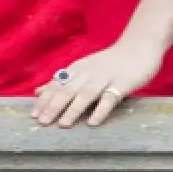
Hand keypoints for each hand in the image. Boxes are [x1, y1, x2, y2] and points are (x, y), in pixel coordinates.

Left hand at [35, 44, 153, 126]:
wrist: (139, 46)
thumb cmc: (110, 61)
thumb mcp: (82, 67)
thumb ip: (62, 80)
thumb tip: (39, 91)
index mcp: (77, 69)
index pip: (56, 85)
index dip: (44, 100)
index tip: (33, 114)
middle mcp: (87, 73)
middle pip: (67, 90)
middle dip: (53, 106)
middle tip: (42, 122)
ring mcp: (105, 78)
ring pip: (85, 94)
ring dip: (73, 110)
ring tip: (63, 124)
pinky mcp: (122, 84)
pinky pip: (110, 98)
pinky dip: (100, 110)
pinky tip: (92, 122)